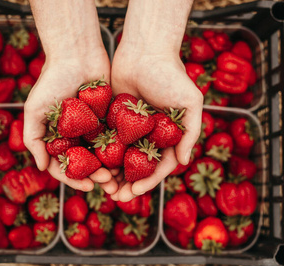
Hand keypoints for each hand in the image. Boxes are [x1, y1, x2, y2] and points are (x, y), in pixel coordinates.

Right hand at [23, 52, 117, 193]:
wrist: (77, 54)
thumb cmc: (52, 80)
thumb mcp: (35, 110)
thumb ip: (33, 139)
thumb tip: (41, 168)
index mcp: (58, 138)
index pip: (66, 166)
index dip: (76, 179)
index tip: (89, 187)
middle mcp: (76, 136)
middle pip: (87, 165)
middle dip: (98, 178)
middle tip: (110, 183)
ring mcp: (94, 128)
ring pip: (104, 155)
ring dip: (113, 169)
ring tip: (122, 178)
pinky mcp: (111, 118)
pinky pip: (118, 138)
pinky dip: (124, 151)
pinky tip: (132, 160)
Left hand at [110, 45, 202, 200]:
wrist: (144, 50)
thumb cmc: (171, 75)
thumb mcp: (190, 102)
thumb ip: (191, 132)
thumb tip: (185, 162)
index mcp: (168, 136)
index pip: (159, 166)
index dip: (148, 182)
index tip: (135, 192)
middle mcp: (149, 136)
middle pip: (138, 167)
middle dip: (128, 184)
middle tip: (115, 197)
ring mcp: (131, 129)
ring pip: (120, 158)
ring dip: (112, 174)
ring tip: (102, 186)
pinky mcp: (113, 119)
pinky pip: (106, 141)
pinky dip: (101, 155)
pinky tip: (92, 166)